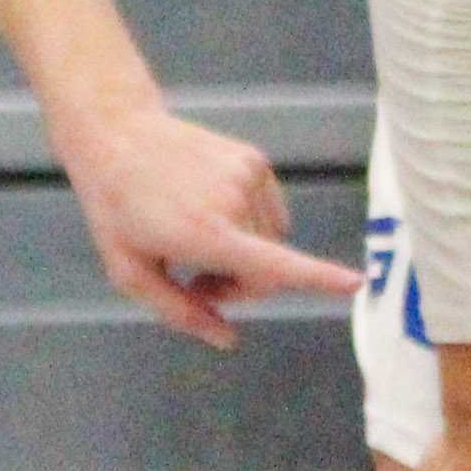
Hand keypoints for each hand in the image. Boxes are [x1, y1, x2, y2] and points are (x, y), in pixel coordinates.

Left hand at [58, 100, 358, 346]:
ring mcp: (247, 175)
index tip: (357, 284)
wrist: (113, 132)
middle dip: (239, 286)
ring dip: (246, 253)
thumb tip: (227, 339)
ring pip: (272, 241)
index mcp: (204, 234)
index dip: (317, 278)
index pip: (270, 262)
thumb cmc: (115, 208)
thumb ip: (179, 311)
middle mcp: (233, 202)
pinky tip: (209, 209)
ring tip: (197, 240)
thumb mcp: (129, 270)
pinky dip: (250, 222)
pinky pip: (271, 211)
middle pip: (268, 271)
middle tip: (197, 282)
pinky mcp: (254, 159)